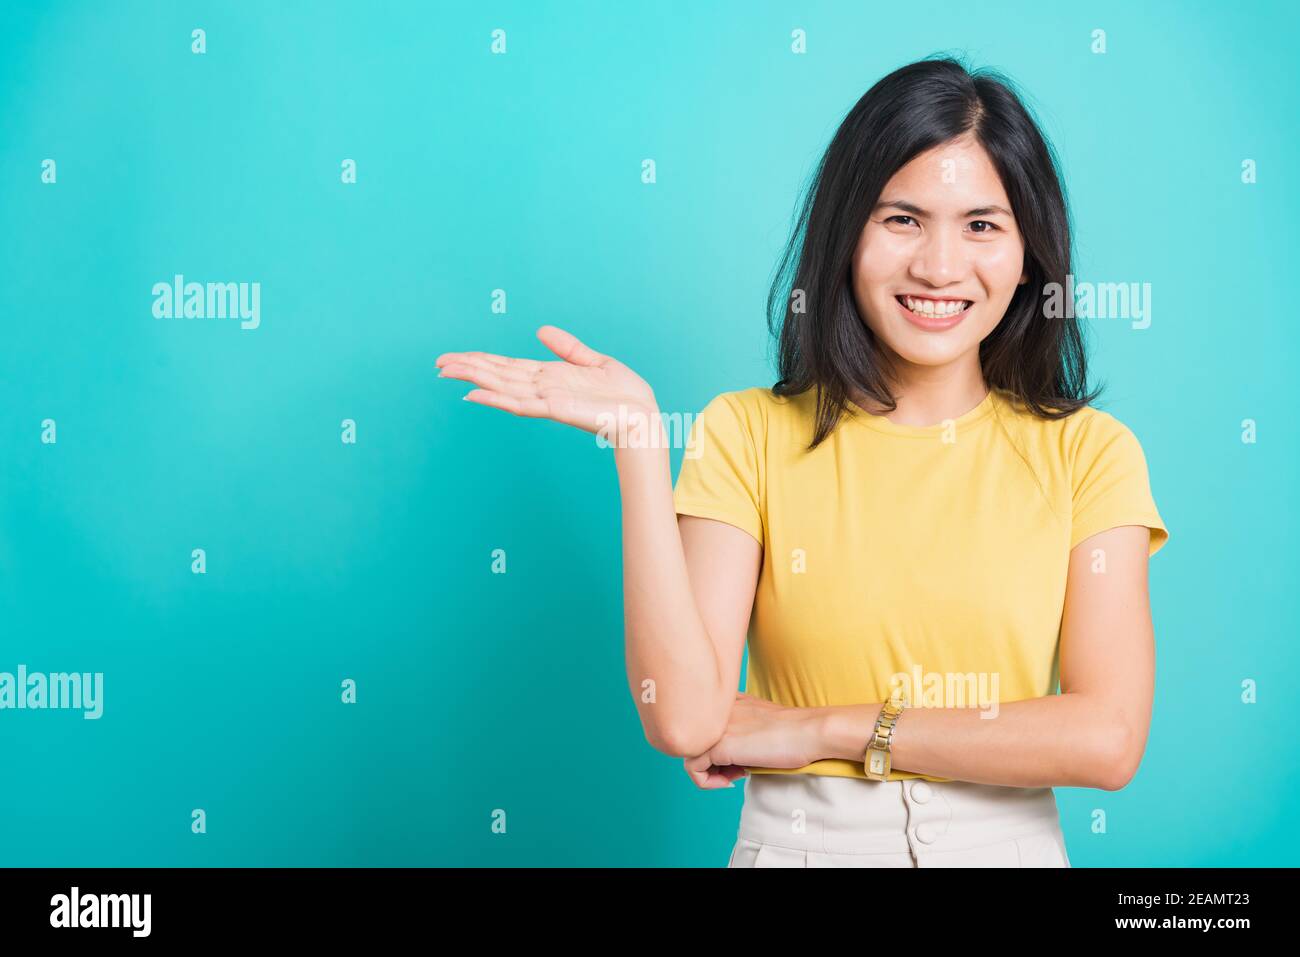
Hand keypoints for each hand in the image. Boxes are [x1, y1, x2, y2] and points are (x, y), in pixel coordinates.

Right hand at [436, 325, 657, 436]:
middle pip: (497, 375)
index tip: (454, 357)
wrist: (642, 415)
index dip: (480, 360)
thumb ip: (567, 347)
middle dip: (467, 368)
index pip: (507, 366)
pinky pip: (521, 403)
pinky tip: (476, 394)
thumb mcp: (594, 361)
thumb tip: (541, 330)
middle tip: (437, 364)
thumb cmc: (624, 394)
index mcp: (550, 376)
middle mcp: (543, 388)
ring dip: (474, 379)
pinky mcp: (556, 409)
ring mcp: (547, 400)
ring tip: (447, 373)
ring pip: (502, 387)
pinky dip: (497, 399)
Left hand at [683, 693, 825, 789]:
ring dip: (710, 772)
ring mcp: (715, 726)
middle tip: (737, 770)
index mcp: (725, 699)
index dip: (716, 748)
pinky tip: (731, 781)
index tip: (739, 759)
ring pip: (688, 753)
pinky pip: (692, 769)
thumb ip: (737, 729)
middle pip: (694, 740)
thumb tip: (723, 756)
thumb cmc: (793, 732)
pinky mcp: (718, 745)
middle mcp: (715, 708)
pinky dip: (707, 782)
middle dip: (711, 760)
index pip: (701, 725)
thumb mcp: (757, 723)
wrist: (810, 731)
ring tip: (736, 774)